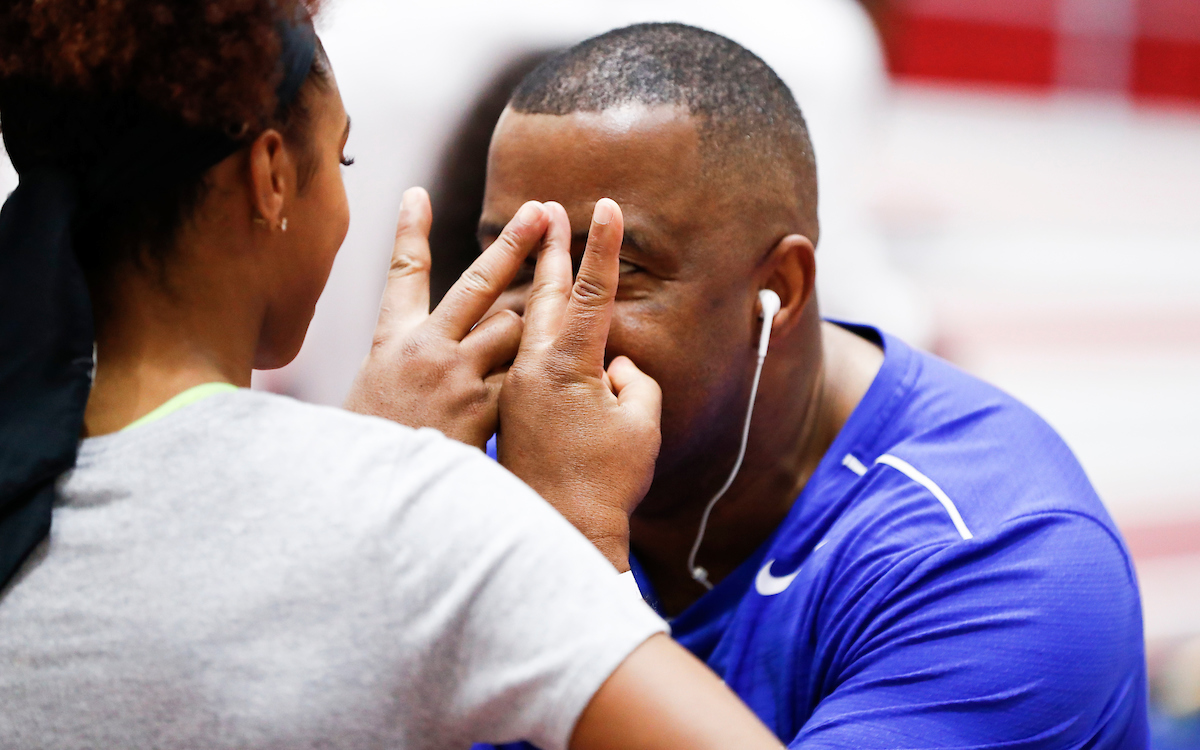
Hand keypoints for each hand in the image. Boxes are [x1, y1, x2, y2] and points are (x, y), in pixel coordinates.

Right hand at [345, 187, 548, 448]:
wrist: (373, 498)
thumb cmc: (376, 447)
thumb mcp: (376, 392)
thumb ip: (409, 361)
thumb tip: (438, 341)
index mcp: (391, 341)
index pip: (402, 274)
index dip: (410, 231)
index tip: (417, 193)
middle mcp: (424, 348)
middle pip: (476, 282)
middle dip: (512, 243)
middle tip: (539, 211)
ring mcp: (455, 375)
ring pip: (511, 327)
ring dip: (522, 333)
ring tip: (518, 356)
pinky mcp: (483, 406)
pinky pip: (521, 376)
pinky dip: (529, 380)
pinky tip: (533, 397)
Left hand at [498, 199, 661, 570]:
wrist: (556, 529)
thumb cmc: (606, 481)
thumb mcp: (640, 425)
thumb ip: (633, 382)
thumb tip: (614, 367)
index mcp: (567, 364)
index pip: (591, 292)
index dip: (601, 248)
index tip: (606, 207)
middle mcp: (532, 368)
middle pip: (544, 294)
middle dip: (551, 249)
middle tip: (551, 210)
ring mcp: (514, 388)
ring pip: (521, 322)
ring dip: (533, 284)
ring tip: (536, 252)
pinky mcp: (506, 409)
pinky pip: (513, 355)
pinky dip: (520, 329)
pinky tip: (522, 321)